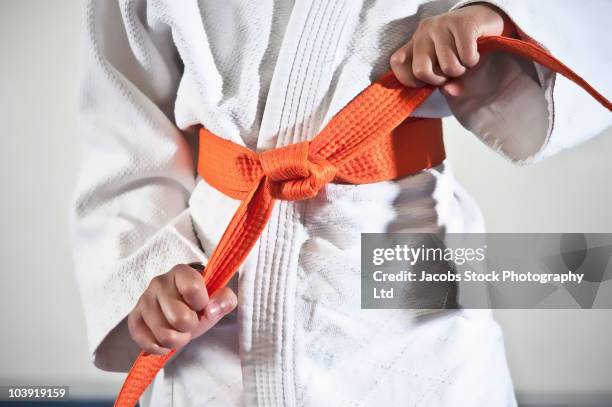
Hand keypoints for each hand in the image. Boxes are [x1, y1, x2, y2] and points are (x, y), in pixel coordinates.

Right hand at [127, 264, 236, 354]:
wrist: (180, 310)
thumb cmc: (199, 303)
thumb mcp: (217, 299)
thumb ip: (225, 299)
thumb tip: (212, 309)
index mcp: (181, 272)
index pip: (192, 288)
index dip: (201, 303)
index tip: (202, 305)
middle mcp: (158, 282)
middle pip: (180, 318)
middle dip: (190, 326)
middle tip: (190, 322)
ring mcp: (143, 300)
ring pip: (164, 335)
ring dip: (177, 340)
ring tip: (179, 331)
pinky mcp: (133, 319)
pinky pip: (146, 343)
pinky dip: (160, 348)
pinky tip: (165, 339)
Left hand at [390, 4, 513, 95]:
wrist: (486, 19)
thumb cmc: (462, 48)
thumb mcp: (447, 67)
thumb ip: (443, 82)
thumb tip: (450, 91)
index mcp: (415, 42)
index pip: (397, 62)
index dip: (410, 79)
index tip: (426, 82)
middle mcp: (424, 31)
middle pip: (421, 71)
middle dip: (439, 79)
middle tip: (450, 72)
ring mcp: (441, 24)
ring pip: (448, 67)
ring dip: (461, 70)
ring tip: (464, 59)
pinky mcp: (461, 23)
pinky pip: (466, 57)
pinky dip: (473, 60)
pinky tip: (474, 52)